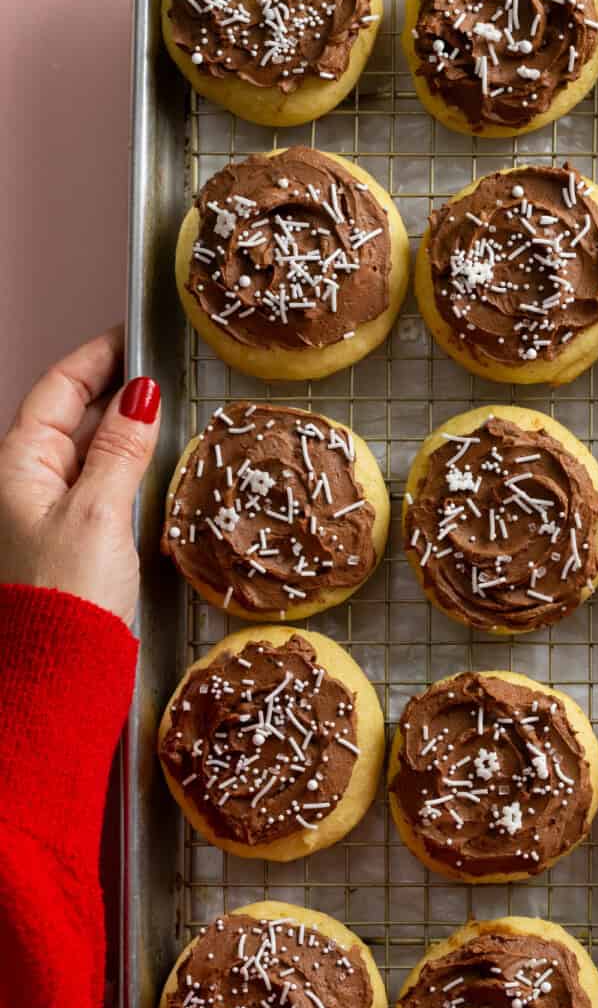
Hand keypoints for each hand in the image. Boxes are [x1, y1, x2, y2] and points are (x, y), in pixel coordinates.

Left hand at [0, 328, 159, 627]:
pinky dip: (130, 472)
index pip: (58, 389)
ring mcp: (51, 515)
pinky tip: (159, 472)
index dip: (96, 358)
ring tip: (170, 416)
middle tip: (162, 372)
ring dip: (127, 434)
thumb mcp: (100, 510)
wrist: (60, 671)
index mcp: (18, 465)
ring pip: (90, 455)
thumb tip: (142, 395)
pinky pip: (103, 490)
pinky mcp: (76, 545)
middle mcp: (28, 485)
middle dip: (115, 392)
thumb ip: (121, 449)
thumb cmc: (66, 594)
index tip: (133, 336)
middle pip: (71, 418)